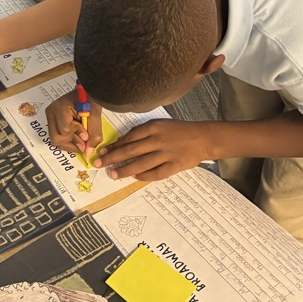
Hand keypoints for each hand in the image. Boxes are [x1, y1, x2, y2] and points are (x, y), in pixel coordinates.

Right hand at [46, 91, 102, 158]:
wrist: (87, 92)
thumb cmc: (90, 100)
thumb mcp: (95, 117)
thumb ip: (93, 135)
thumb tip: (87, 152)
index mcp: (60, 108)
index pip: (65, 130)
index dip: (77, 135)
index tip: (86, 133)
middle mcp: (51, 113)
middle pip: (56, 138)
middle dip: (71, 143)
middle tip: (83, 142)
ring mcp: (50, 117)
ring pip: (55, 140)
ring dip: (70, 142)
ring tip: (80, 137)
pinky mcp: (53, 121)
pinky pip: (58, 136)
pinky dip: (68, 139)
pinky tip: (76, 134)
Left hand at [93, 119, 211, 181]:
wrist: (202, 137)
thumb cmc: (177, 130)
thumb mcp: (159, 124)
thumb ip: (142, 132)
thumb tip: (122, 142)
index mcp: (153, 127)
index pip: (129, 138)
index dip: (114, 146)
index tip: (102, 152)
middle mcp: (158, 140)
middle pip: (131, 150)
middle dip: (113, 158)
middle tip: (99, 164)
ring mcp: (167, 154)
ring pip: (141, 163)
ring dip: (125, 170)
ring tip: (113, 175)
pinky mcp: (175, 166)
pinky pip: (156, 173)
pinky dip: (144, 176)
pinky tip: (134, 177)